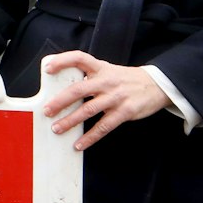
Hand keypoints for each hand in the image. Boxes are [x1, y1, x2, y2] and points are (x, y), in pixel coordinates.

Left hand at [41, 52, 171, 149]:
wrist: (156, 85)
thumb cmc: (125, 79)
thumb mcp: (108, 71)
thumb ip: (89, 76)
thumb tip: (63, 89)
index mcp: (100, 68)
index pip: (79, 58)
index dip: (62, 61)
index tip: (48, 68)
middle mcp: (106, 81)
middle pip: (79, 89)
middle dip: (60, 101)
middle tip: (46, 111)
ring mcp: (116, 97)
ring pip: (88, 110)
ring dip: (70, 121)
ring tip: (57, 128)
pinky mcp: (125, 112)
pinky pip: (103, 127)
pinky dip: (90, 137)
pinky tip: (79, 144)